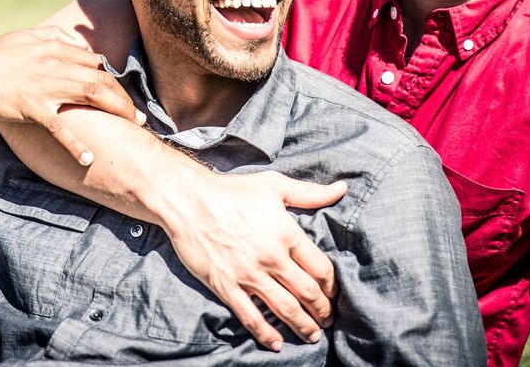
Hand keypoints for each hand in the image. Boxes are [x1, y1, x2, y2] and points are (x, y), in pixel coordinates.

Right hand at [0, 27, 144, 163]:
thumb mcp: (26, 37)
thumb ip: (54, 37)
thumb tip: (76, 42)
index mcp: (56, 48)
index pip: (96, 63)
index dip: (115, 79)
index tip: (125, 94)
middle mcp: (56, 64)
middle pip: (103, 80)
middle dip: (126, 98)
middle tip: (141, 116)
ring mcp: (46, 86)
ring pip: (93, 96)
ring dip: (119, 112)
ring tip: (135, 126)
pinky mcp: (31, 107)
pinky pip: (59, 127)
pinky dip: (75, 144)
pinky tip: (88, 158)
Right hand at [158, 169, 346, 350]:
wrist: (188, 200)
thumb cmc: (232, 190)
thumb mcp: (274, 186)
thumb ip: (310, 193)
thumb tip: (341, 189)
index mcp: (287, 233)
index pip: (321, 268)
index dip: (332, 286)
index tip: (334, 293)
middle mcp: (271, 257)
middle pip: (307, 292)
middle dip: (322, 310)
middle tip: (328, 319)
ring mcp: (248, 274)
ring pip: (284, 309)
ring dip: (303, 326)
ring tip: (313, 335)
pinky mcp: (226, 286)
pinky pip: (250, 317)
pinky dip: (266, 334)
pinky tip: (277, 343)